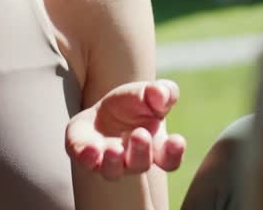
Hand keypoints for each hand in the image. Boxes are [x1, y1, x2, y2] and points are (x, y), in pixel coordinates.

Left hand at [66, 79, 186, 180]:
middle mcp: (132, 160)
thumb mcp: (149, 93)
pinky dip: (87, 157)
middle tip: (140, 134)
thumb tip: (161, 96)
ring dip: (113, 161)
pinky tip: (90, 148)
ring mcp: (108, 162)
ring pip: (112, 171)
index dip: (174, 153)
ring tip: (114, 149)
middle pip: (140, 164)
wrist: (102, 111)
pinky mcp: (85, 156)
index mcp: (155, 147)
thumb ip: (162, 92)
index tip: (177, 140)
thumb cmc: (134, 106)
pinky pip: (85, 162)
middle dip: (141, 151)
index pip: (169, 160)